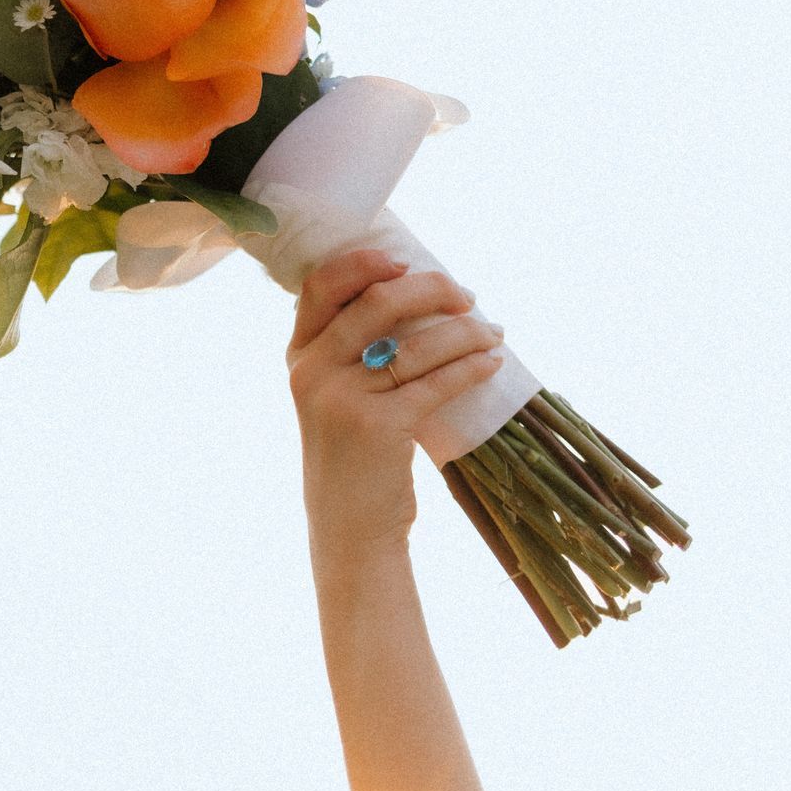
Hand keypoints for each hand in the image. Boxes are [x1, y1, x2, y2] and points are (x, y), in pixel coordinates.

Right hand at [288, 248, 507, 559]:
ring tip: (492, 331)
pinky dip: (470, 367)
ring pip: (416, 344)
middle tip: (465, 295)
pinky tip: (492, 362)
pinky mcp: (379, 427)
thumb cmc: (351, 454)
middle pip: (377, 303)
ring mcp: (343, 399)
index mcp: (298, 355)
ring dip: (464, 331)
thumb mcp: (330, 395)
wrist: (350, 528)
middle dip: (430, 289)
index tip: (403, 261)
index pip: (321, 287)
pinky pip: (436, 383)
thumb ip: (349, 350)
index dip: (362, 263)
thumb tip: (411, 293)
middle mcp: (313, 371)